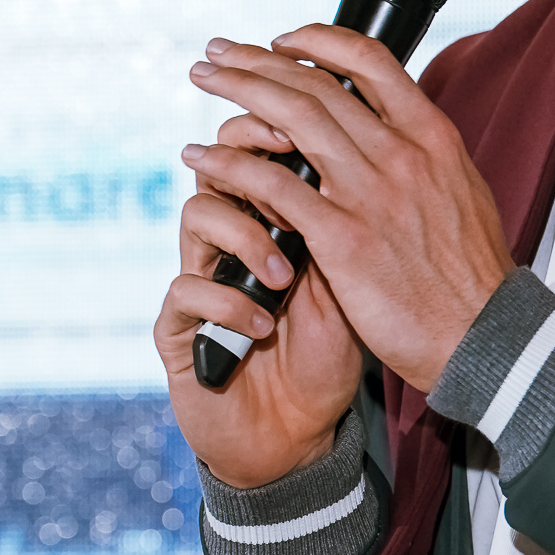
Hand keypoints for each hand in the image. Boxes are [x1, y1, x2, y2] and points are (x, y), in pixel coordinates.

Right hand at [156, 91, 363, 490]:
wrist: (300, 432)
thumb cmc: (328, 352)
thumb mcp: (350, 281)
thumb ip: (349, 222)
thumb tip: (374, 156)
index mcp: (272, 218)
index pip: (262, 145)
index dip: (278, 122)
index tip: (310, 126)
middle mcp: (230, 239)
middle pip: (217, 162)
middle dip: (247, 153)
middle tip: (281, 168)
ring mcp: (202, 278)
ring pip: (197, 217)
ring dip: (244, 237)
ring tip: (284, 276)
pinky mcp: (179, 329)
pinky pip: (186, 291)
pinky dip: (227, 302)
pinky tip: (264, 323)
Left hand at [182, 25, 516, 396]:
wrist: (485, 337)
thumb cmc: (471, 280)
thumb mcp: (463, 195)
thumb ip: (424, 159)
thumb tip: (397, 134)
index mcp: (432, 138)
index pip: (371, 61)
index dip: (318, 41)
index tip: (281, 41)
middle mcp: (400, 153)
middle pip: (316, 82)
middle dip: (258, 59)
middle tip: (220, 50)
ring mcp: (370, 192)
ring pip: (289, 116)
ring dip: (237, 90)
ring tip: (202, 79)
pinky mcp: (342, 238)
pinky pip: (272, 184)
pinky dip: (231, 164)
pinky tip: (202, 158)